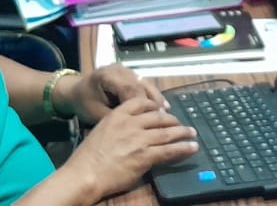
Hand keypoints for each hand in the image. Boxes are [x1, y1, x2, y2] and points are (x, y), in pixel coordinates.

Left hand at [54, 64, 166, 123]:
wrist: (75, 90)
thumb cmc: (85, 103)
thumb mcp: (96, 113)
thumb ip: (116, 118)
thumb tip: (136, 130)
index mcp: (108, 75)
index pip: (130, 89)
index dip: (143, 105)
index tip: (151, 121)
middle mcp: (120, 69)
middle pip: (141, 86)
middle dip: (153, 104)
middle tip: (165, 121)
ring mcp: (127, 70)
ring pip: (146, 84)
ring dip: (156, 100)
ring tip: (166, 114)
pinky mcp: (131, 75)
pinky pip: (145, 85)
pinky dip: (153, 97)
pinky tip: (163, 107)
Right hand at [60, 98, 198, 199]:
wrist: (85, 173)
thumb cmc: (87, 158)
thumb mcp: (100, 132)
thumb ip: (116, 127)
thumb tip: (129, 133)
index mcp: (117, 115)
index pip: (141, 102)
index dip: (154, 105)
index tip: (161, 109)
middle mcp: (130, 123)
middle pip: (158, 117)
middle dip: (172, 120)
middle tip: (179, 123)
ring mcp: (139, 139)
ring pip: (167, 132)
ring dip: (182, 133)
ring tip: (192, 133)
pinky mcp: (145, 156)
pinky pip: (169, 150)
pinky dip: (183, 148)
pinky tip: (191, 148)